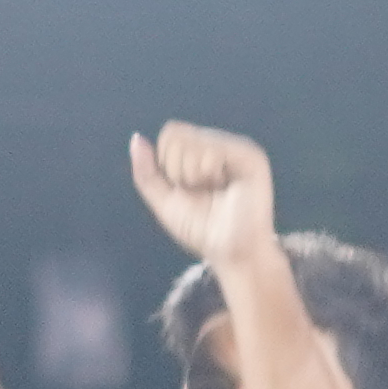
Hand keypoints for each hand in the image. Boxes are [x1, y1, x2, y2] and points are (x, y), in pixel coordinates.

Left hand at [127, 120, 278, 267]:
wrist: (230, 253)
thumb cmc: (203, 231)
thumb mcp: (164, 202)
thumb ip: (146, 173)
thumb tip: (137, 139)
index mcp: (202, 151)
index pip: (170, 134)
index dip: (168, 165)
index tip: (186, 189)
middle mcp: (219, 144)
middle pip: (175, 135)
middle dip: (178, 171)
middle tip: (202, 192)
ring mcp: (236, 148)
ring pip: (192, 140)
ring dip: (193, 174)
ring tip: (215, 191)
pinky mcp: (250, 156)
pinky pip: (212, 148)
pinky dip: (208, 171)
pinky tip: (224, 186)